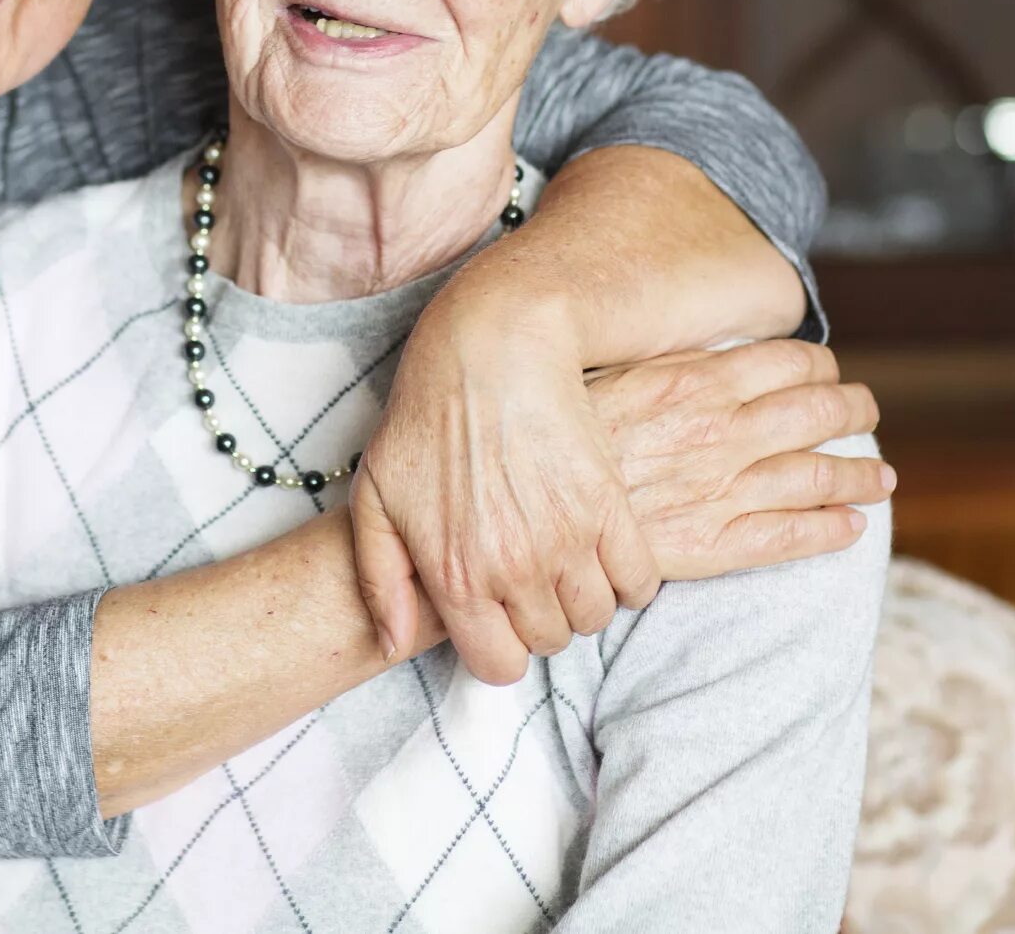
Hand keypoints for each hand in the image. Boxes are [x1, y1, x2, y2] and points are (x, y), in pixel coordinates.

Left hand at [350, 304, 658, 685]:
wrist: (492, 347)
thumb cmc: (425, 416)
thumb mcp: (375, 496)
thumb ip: (379, 579)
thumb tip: (392, 642)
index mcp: (455, 575)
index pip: (499, 666)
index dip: (501, 647)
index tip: (500, 617)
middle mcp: (513, 569)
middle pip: (550, 641)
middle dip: (540, 616)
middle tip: (530, 575)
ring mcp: (567, 540)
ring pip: (595, 616)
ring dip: (583, 597)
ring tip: (565, 559)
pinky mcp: (610, 507)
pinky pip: (639, 581)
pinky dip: (627, 576)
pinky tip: (603, 547)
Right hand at [589, 341, 889, 582]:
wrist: (531, 503)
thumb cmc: (560, 433)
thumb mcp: (610, 375)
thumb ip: (668, 367)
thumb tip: (709, 352)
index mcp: (696, 382)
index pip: (788, 363)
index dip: (820, 366)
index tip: (829, 371)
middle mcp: (721, 432)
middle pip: (817, 413)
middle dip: (853, 410)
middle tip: (867, 411)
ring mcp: (722, 489)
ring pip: (818, 476)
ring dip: (861, 475)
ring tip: (881, 478)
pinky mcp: (712, 542)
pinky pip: (790, 536)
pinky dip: (830, 529)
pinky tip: (850, 527)